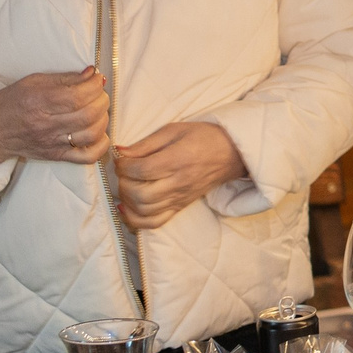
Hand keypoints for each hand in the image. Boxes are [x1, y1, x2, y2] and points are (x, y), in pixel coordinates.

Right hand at [0, 68, 106, 178]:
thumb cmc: (12, 102)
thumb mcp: (33, 82)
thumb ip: (65, 78)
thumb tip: (92, 74)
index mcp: (38, 102)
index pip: (77, 96)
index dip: (94, 84)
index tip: (96, 77)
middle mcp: (45, 125)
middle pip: (88, 114)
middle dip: (102, 99)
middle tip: (98, 93)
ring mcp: (52, 143)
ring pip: (92, 134)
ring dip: (103, 118)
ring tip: (97, 109)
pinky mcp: (56, 156)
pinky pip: (87, 156)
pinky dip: (101, 144)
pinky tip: (98, 132)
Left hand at [112, 121, 245, 229]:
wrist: (232, 153)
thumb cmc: (203, 137)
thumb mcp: (174, 130)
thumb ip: (146, 143)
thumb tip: (120, 153)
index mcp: (176, 160)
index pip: (140, 170)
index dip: (123, 165)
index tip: (122, 158)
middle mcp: (178, 183)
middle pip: (139, 194)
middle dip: (123, 182)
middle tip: (124, 171)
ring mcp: (179, 198)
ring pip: (144, 210)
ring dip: (127, 199)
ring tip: (128, 184)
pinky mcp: (180, 207)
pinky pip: (154, 222)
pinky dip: (136, 220)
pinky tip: (127, 207)